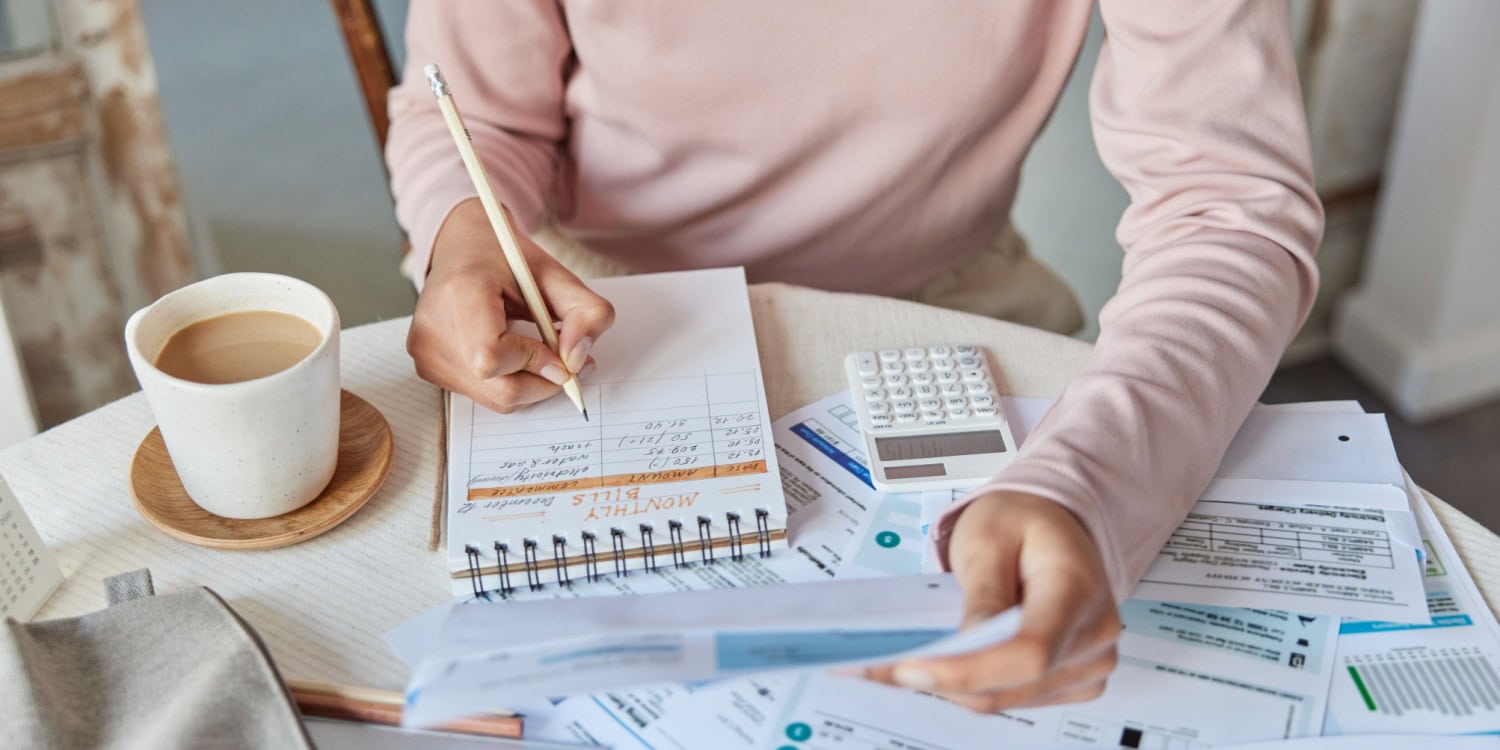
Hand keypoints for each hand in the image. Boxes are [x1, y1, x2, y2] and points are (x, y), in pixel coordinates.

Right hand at [408, 199, 613, 412]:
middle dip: (542, 380)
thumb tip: (578, 361)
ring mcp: (425, 352)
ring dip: (528, 382)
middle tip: (561, 358)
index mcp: (459, 294)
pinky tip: (509, 352)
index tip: (558, 352)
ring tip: (533, 348)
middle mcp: (433, 328)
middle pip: (499, 389)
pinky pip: (482, 394)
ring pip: (495, 398)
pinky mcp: (427, 367)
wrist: (463, 248)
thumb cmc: (506, 261)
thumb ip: (586, 313)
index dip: (534, 362)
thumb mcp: (557, 276)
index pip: (492, 356)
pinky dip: (507, 381)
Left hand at [863, 491, 1120, 711]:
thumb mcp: (989, 536)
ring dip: (951, 685)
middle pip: (1013, 684)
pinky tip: (942, 663)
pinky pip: (1012, 697)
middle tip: (882, 667)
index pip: (1030, 651)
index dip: (969, 669)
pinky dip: (971, 686)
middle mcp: (1094, 636)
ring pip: (1006, 698)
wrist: (1054, 525)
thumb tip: (965, 644)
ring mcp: (1088, 665)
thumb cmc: (1024, 523)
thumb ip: (982, 591)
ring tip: (900, 663)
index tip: (912, 667)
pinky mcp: (1071, 682)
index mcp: (1078, 590)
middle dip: (944, 679)